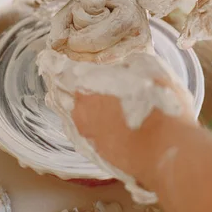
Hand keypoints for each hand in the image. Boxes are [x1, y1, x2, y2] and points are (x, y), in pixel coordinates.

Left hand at [38, 51, 195, 183]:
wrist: (167, 152)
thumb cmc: (158, 104)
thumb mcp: (147, 66)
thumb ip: (129, 62)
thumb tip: (123, 65)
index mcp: (85, 84)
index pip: (58, 69)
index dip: (51, 61)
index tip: (45, 56)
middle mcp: (79, 111)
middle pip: (58, 93)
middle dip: (54, 82)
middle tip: (51, 75)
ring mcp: (86, 135)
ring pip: (65, 116)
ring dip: (61, 104)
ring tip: (56, 97)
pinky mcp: (97, 155)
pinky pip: (78, 134)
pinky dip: (75, 124)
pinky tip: (80, 124)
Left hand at [48, 0, 153, 62]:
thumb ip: (63, 19)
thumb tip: (54, 45)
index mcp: (128, 18)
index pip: (95, 41)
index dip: (75, 41)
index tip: (68, 34)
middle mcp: (139, 38)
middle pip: (98, 56)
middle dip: (78, 51)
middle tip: (71, 39)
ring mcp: (142, 51)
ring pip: (103, 64)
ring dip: (85, 57)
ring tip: (80, 43)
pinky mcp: (141, 59)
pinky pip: (111, 65)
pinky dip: (95, 60)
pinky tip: (89, 50)